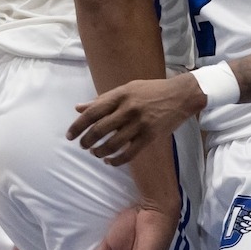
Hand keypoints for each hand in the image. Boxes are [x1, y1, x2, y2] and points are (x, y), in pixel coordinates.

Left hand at [67, 74, 203, 164]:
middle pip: (99, 130)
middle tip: (82, 146)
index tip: (70, 135)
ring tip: (95, 153)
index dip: (78, 126)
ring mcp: (140, 123)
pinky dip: (116, 160)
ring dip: (99, 152)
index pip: (92, 112)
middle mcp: (128, 109)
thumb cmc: (151, 90)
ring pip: (112, 144)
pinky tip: (109, 161)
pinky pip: (129, 154)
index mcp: (120, 95)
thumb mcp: (126, 89)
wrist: (181, 95)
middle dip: (86, 141)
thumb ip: (102, 99)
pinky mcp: (150, 136)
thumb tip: (79, 107)